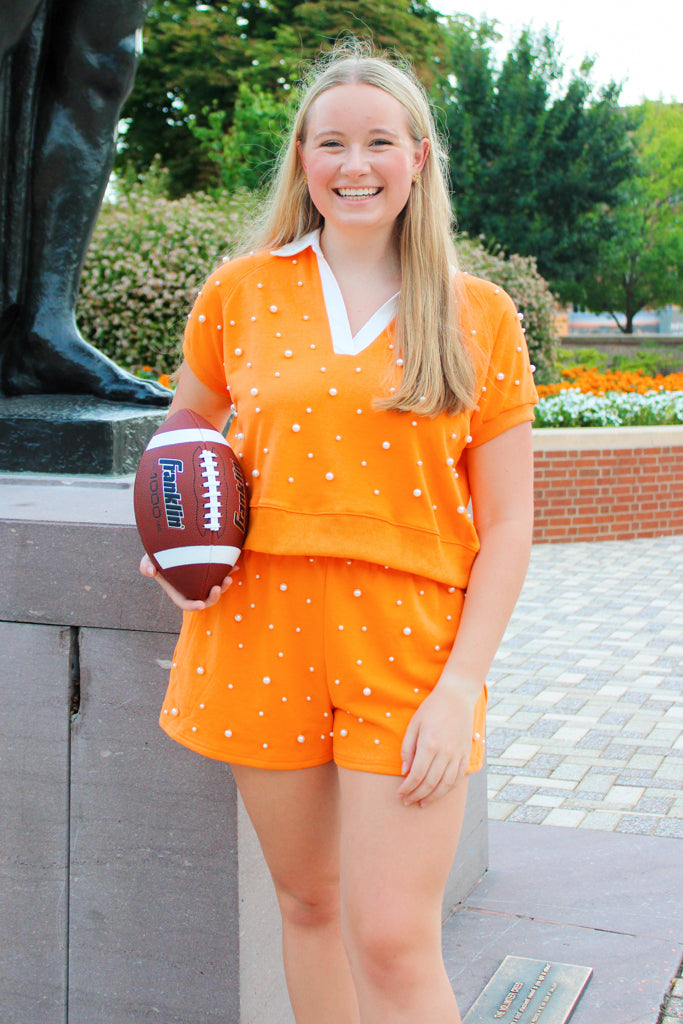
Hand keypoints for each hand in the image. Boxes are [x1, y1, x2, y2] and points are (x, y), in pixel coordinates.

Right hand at [139, 552, 233, 610]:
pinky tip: (235, 563)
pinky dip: (228, 571)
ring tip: (230, 575)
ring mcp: (203, 580)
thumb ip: (146, 564)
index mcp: (178, 590)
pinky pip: (222, 574)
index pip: (185, 604)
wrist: (173, 539)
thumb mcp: (149, 557)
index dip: (193, 606)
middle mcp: (192, 588)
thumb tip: (150, 572)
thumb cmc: (158, 551)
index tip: (201, 605)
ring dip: (224, 585)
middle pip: (205, 599)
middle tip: (219, 586)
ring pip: (216, 588)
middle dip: (214, 597)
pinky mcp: (211, 570)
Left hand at [397, 678, 479, 807]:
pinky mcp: (465, 754)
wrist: (456, 697)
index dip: (407, 788)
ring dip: (433, 797)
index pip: (416, 775)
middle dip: (417, 795)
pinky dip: (448, 789)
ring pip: (446, 785)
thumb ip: (408, 749)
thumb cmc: (431, 709)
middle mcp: (445, 752)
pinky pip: (458, 778)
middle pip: (430, 783)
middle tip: (407, 802)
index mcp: (429, 744)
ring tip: (422, 803)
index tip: (399, 794)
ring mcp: (457, 754)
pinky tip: (439, 793)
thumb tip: (405, 772)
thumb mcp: (414, 725)